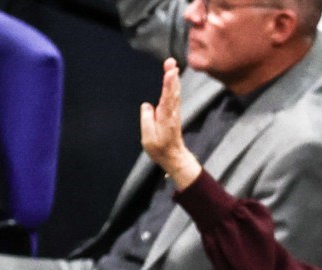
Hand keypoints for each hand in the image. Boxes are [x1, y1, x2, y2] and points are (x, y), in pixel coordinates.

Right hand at [139, 59, 201, 191]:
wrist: (173, 156)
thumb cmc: (160, 149)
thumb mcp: (148, 138)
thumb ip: (147, 120)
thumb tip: (146, 105)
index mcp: (165, 118)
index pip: (167, 98)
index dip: (168, 84)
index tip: (170, 72)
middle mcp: (171, 112)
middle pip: (172, 91)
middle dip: (172, 76)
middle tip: (171, 62)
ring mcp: (174, 111)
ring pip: (174, 92)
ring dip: (173, 77)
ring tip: (172, 64)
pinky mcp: (173, 112)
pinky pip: (174, 95)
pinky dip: (174, 84)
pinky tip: (174, 77)